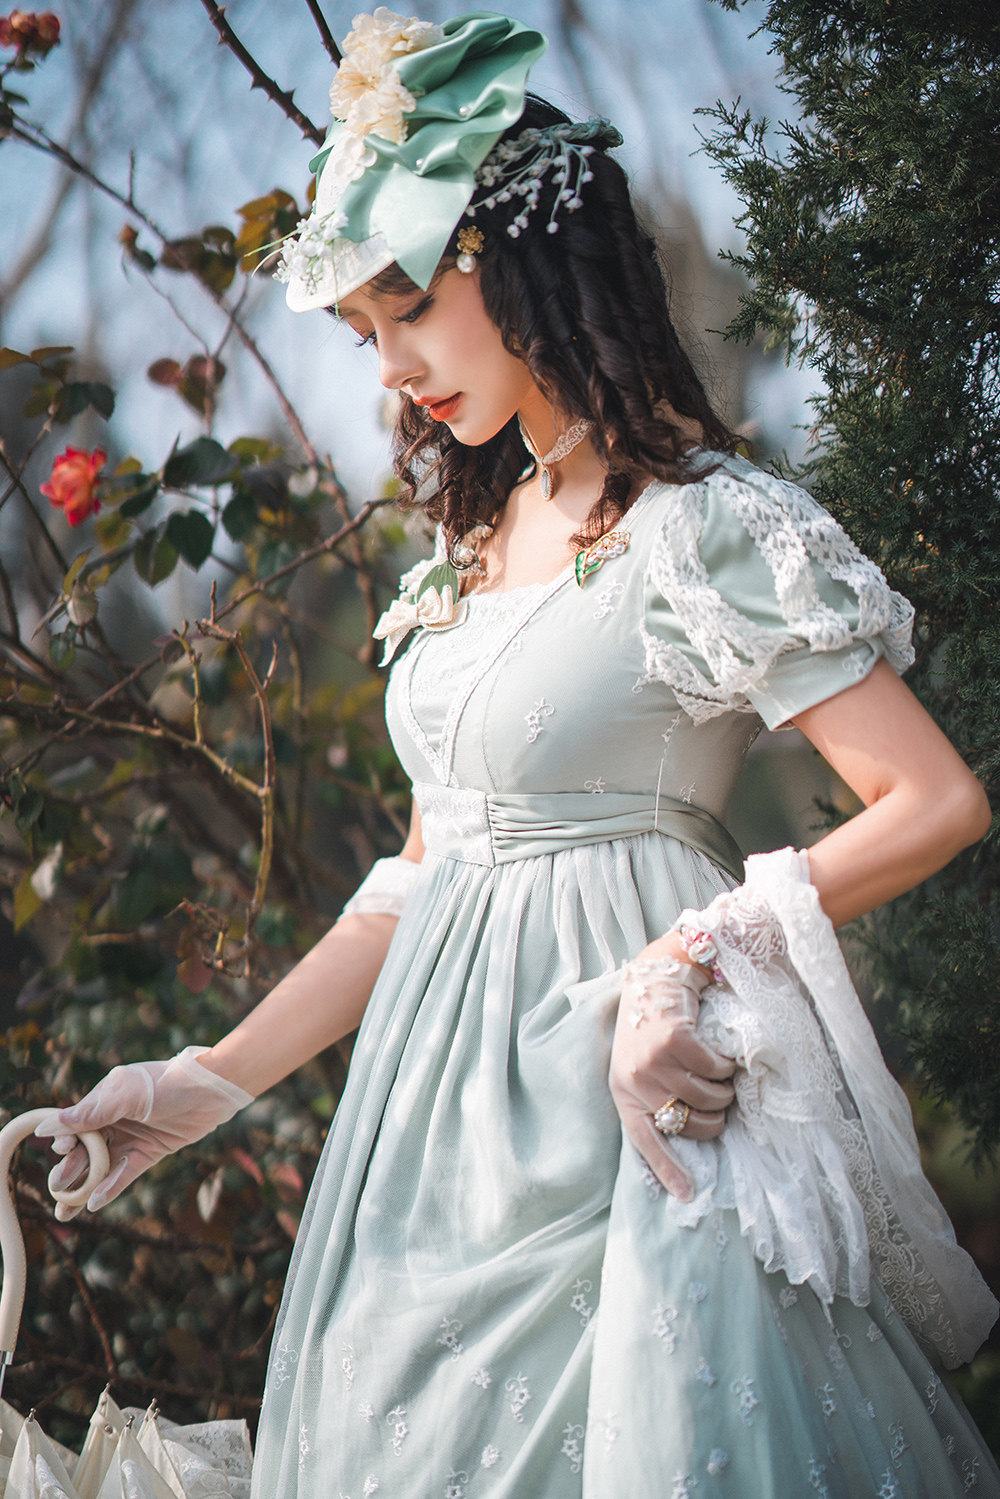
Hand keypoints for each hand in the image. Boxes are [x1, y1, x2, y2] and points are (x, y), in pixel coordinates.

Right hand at [34, 1046, 253, 1220]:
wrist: (210, 1091)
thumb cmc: (166, 1084)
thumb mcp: (126, 1095)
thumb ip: (90, 1113)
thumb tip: (47, 1128)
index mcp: (104, 1101)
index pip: (76, 1125)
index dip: (66, 1140)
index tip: (61, 1151)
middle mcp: (114, 1121)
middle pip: (85, 1150)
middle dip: (69, 1170)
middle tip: (57, 1188)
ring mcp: (131, 1138)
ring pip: (101, 1167)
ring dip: (83, 1187)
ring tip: (64, 1212)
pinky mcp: (148, 1153)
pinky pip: (125, 1173)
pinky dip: (110, 1187)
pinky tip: (95, 1203)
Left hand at [610, 932, 735, 1200]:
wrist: (654, 977)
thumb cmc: (651, 1027)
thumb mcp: (641, 1066)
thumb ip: (657, 1096)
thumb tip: (688, 1132)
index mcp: (623, 1092)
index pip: (645, 1140)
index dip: (667, 1169)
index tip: (687, 1195)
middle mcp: (635, 1080)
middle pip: (691, 1124)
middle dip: (715, 1116)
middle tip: (720, 1099)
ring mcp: (653, 1061)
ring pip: (709, 1098)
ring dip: (724, 1089)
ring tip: (719, 1073)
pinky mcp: (674, 1041)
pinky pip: (717, 1070)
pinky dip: (727, 1064)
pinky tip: (719, 1052)